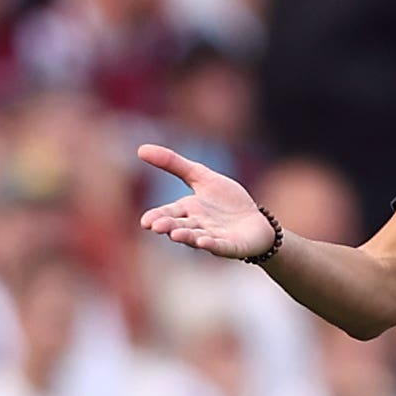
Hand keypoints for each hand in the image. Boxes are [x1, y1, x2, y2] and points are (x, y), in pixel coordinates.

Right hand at [135, 145, 279, 262]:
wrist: (255, 221)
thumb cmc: (226, 201)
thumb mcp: (201, 176)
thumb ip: (174, 164)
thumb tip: (140, 149)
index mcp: (188, 210)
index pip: (169, 213)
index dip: (157, 217)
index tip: (145, 221)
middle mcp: (197, 226)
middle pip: (180, 226)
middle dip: (169, 226)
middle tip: (157, 227)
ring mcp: (213, 237)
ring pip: (197, 237)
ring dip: (186, 236)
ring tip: (175, 234)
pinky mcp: (231, 246)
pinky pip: (219, 246)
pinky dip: (211, 244)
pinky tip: (203, 242)